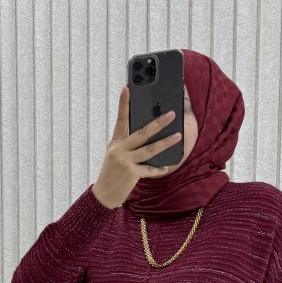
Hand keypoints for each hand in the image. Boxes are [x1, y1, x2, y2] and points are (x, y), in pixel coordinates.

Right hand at [92, 85, 181, 209]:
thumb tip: (150, 134)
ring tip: (178, 136)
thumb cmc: (112, 172)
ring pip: (149, 149)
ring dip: (165, 143)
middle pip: (142, 133)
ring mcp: (125, 161)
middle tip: (172, 113)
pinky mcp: (130, 174)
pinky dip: (158, 169)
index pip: (121, 119)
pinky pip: (149, 170)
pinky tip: (166, 167)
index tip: (126, 88)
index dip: (123, 103)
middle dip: (158, 122)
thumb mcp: (116, 154)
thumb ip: (129, 144)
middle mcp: (120, 149)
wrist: (103, 195)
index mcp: (116, 142)